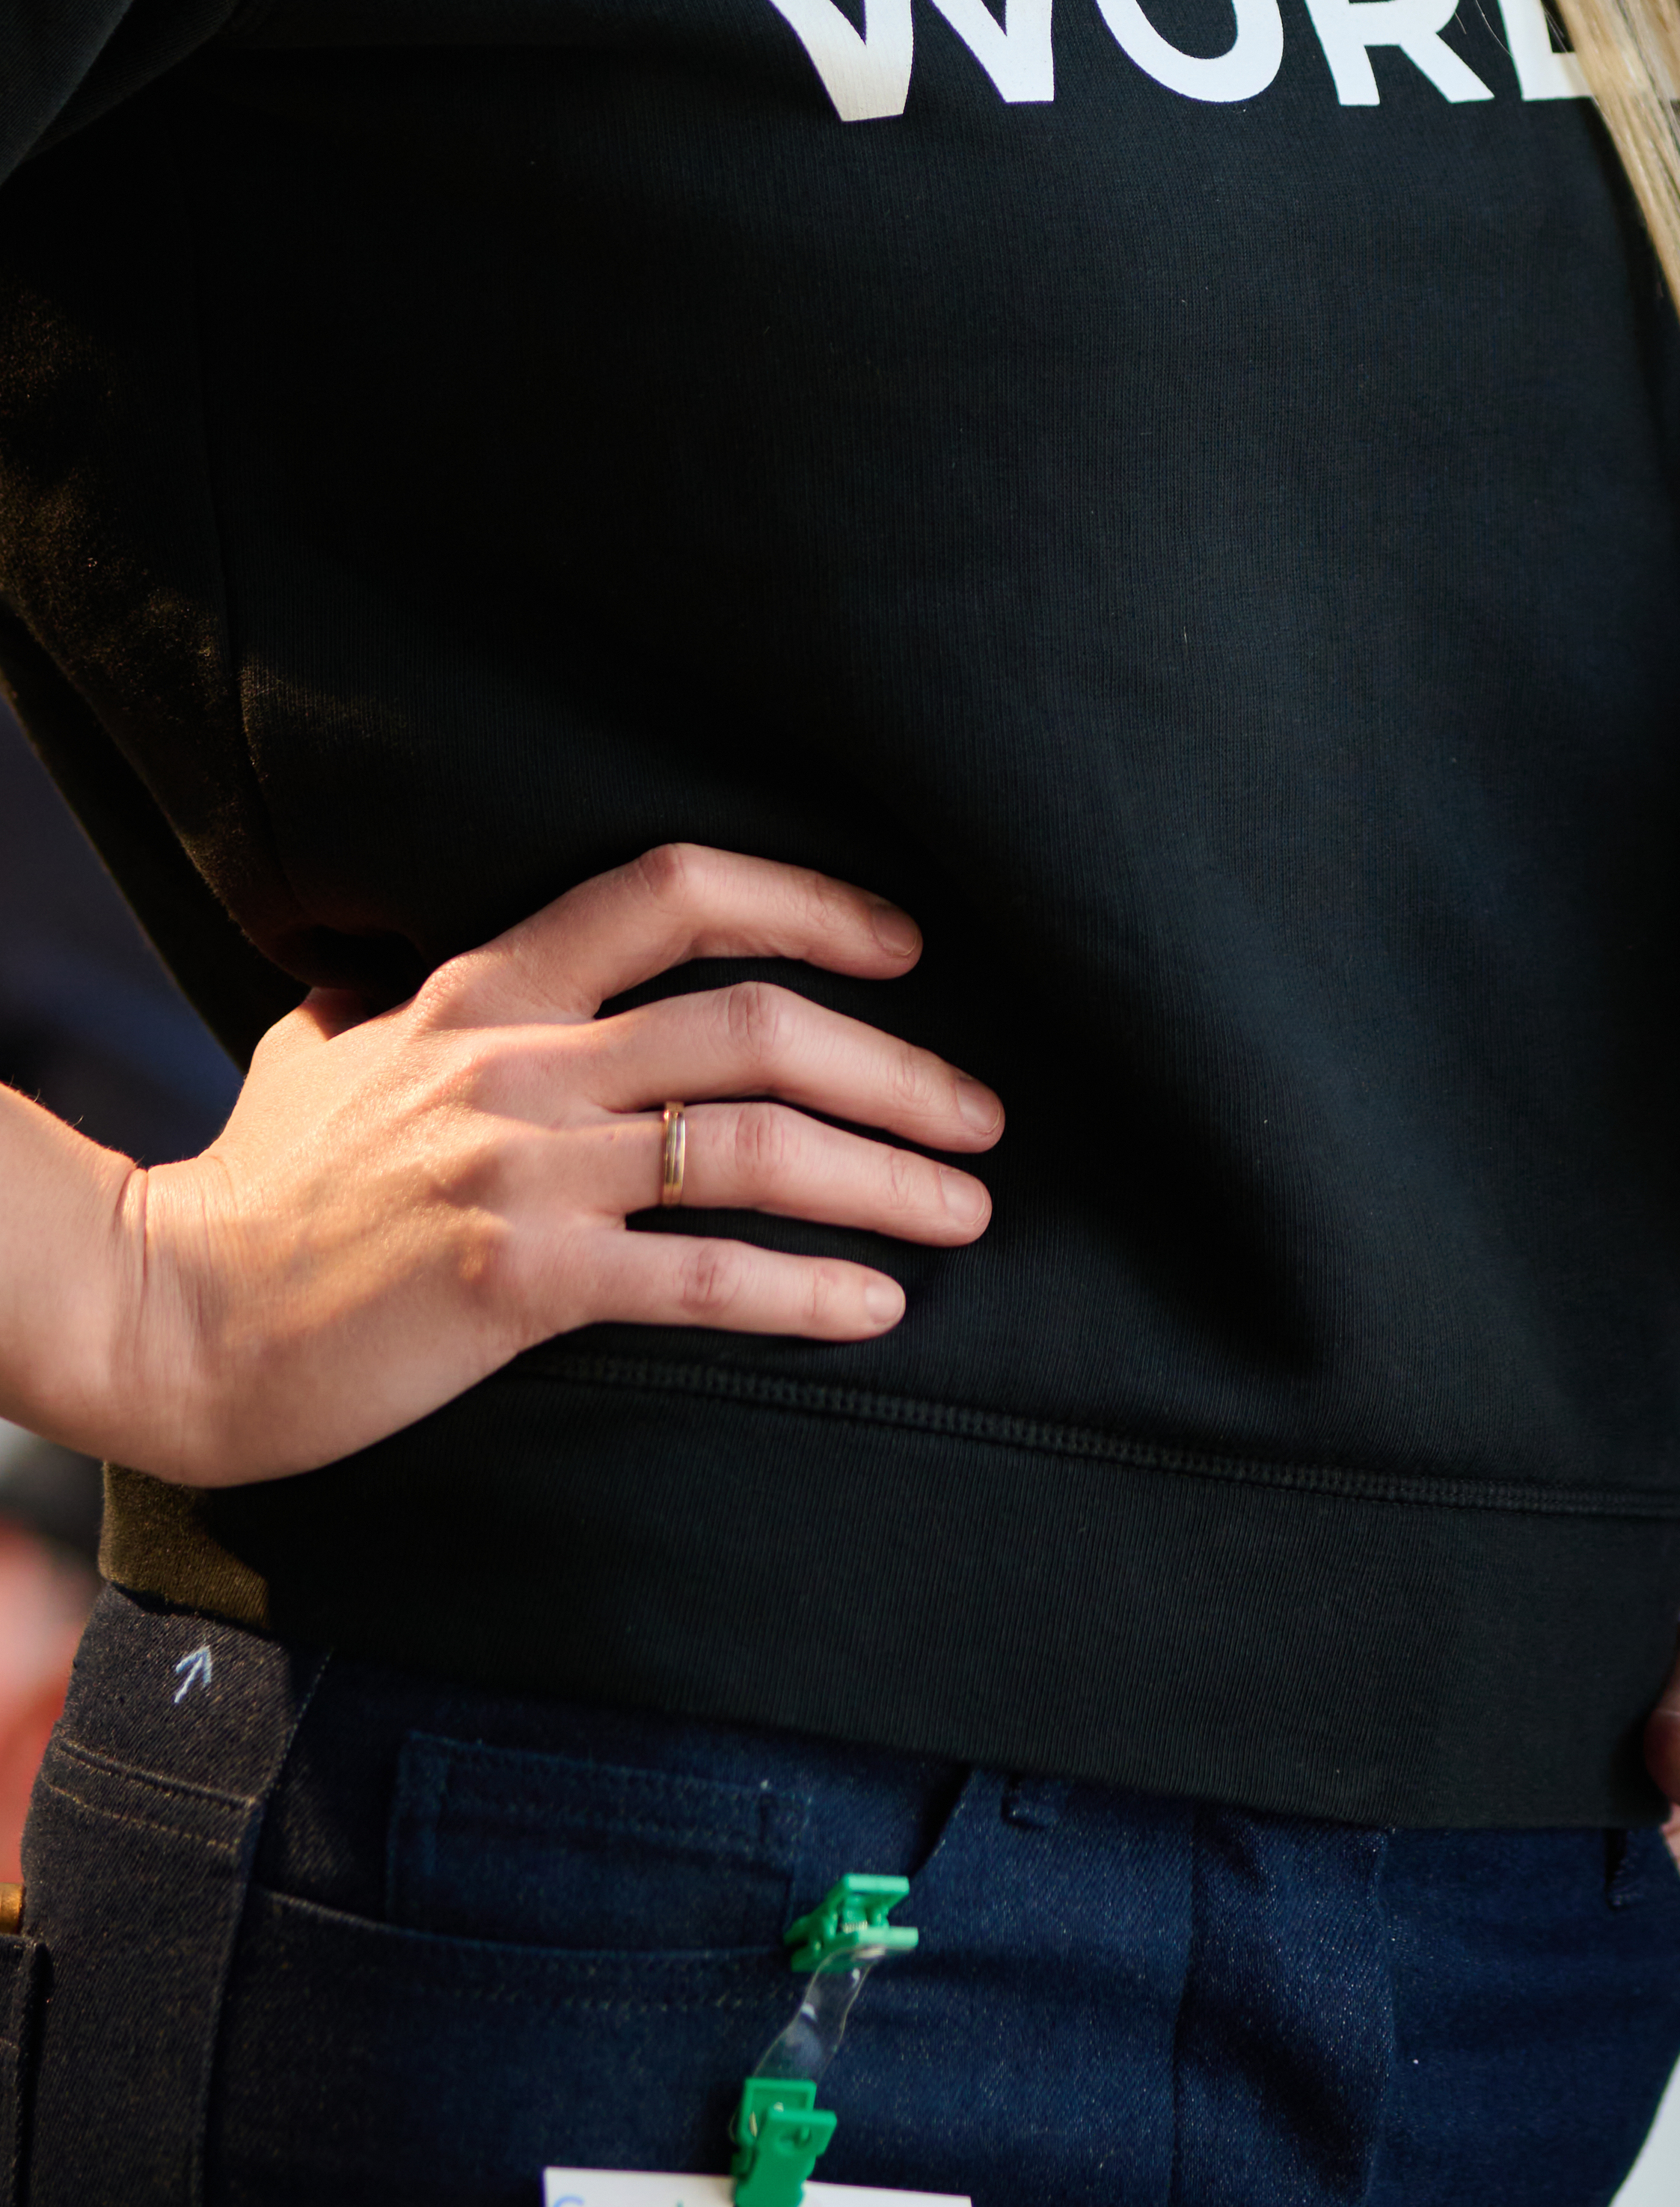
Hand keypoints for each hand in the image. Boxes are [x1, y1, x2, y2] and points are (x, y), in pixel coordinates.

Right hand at [69, 844, 1000, 1491]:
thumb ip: (390, 1006)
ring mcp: (518, 1172)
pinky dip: (805, 1293)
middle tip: (985, 1114)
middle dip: (899, 1067)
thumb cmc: (254, 1192)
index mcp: (487, 990)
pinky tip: (874, 1311)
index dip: (809, 903)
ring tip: (967, 1212)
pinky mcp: (510, 1285)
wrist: (168, 1318)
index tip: (905, 945)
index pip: (675, 888)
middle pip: (760, 1024)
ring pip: (753, 1148)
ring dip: (887, 1180)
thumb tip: (391, 977)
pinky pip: (698, 1278)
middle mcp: (519, 1062)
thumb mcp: (325, 1051)